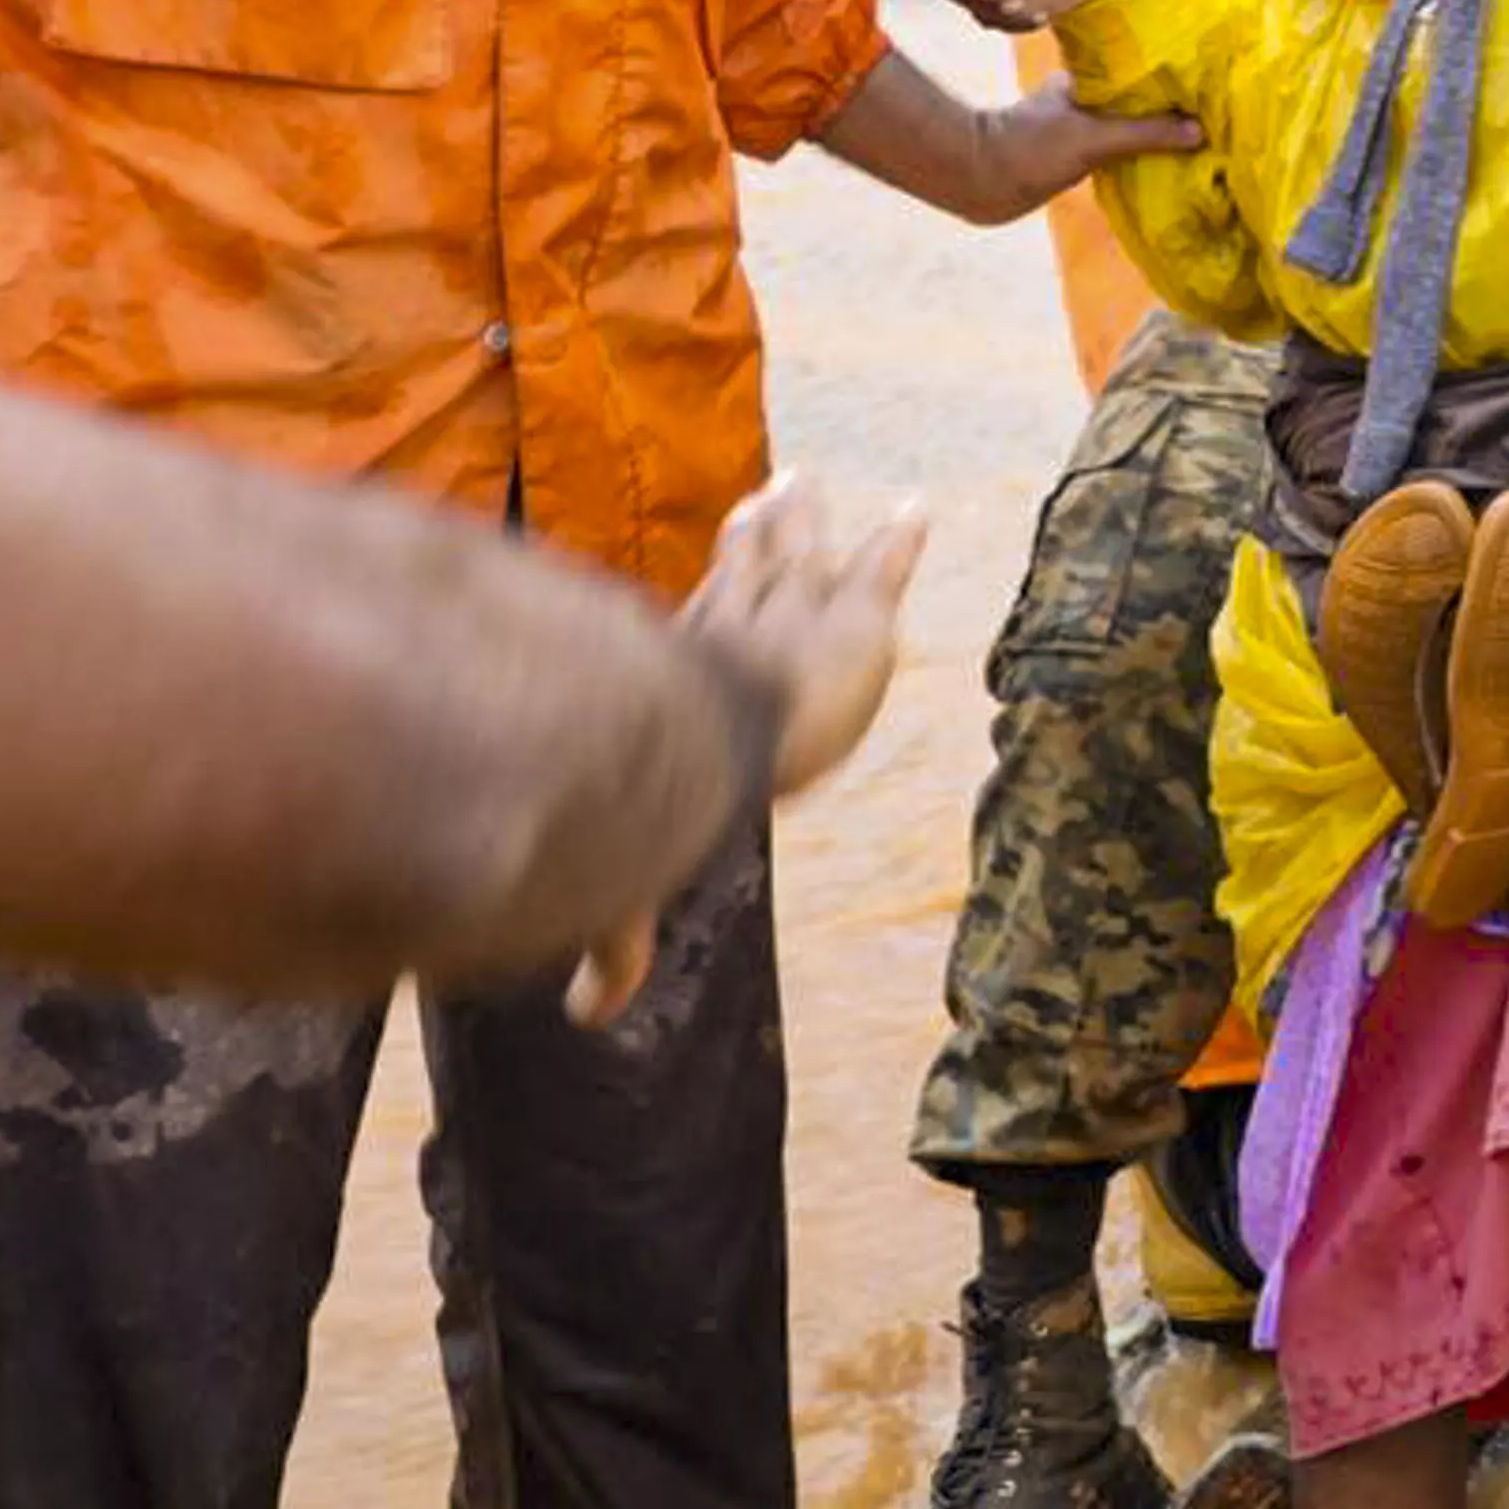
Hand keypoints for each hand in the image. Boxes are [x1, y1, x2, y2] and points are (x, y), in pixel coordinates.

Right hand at [571, 473, 927, 1025]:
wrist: (698, 743)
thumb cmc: (655, 811)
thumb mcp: (637, 886)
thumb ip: (621, 946)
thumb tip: (589, 1021)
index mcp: (683, 679)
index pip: (701, 625)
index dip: (712, 593)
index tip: (717, 558)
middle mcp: (733, 635)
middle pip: (751, 578)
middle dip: (760, 540)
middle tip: (770, 499)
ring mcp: (792, 618)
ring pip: (800, 559)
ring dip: (806, 525)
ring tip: (808, 488)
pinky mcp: (852, 618)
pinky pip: (880, 570)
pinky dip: (899, 543)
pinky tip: (919, 514)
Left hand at [978, 77, 1205, 204]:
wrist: (980, 182)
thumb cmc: (1032, 150)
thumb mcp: (1095, 138)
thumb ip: (1146, 133)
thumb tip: (1198, 130)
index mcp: (1086, 79)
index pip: (1139, 69)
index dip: (1170, 74)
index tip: (1204, 80)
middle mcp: (1083, 96)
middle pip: (1136, 96)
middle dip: (1168, 103)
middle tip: (1209, 110)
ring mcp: (1077, 123)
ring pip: (1127, 120)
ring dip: (1153, 129)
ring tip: (1195, 135)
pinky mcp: (1073, 151)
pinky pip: (1117, 145)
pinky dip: (1138, 150)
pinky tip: (1160, 159)